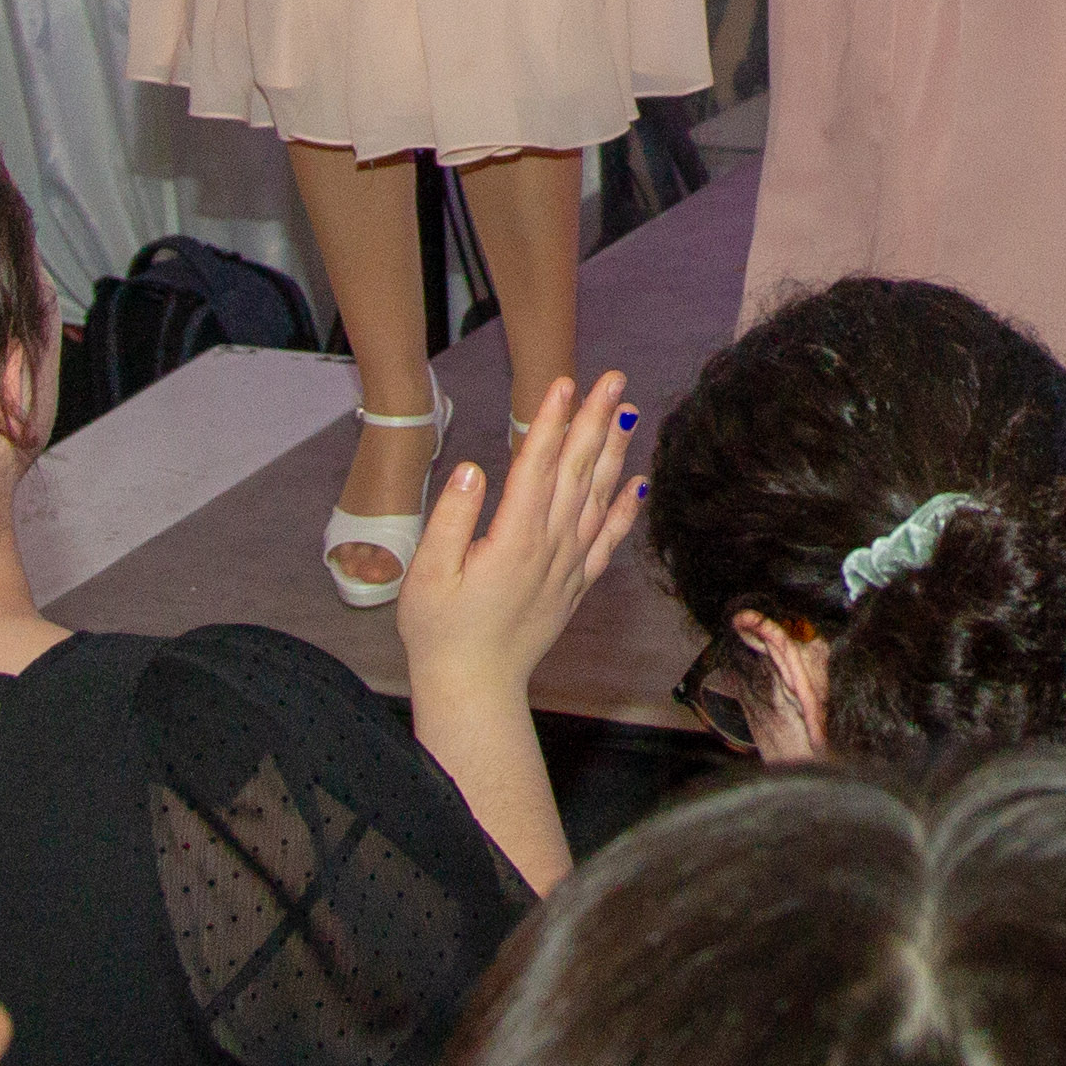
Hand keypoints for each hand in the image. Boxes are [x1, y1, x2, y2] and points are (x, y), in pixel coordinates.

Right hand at [400, 369, 644, 714]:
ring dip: (614, 452)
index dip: (551, 421)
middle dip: (595, 420)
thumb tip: (471, 469)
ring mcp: (568, 565)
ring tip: (628, 411)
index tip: (564, 382)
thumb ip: (451, 519)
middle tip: (613, 378)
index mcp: (514, 538)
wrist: (475, 686)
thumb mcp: (428, 574)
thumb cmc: (441, 631)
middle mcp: (550, 546)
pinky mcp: (575, 584)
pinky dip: (624, 510)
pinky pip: (607, 540)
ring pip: (597, 497)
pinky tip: (637, 484)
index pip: (537, 465)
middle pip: (577, 470)